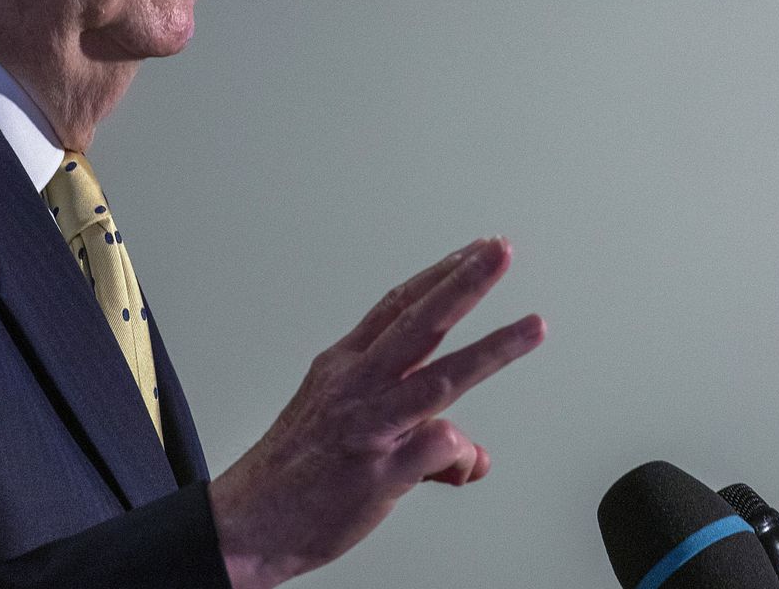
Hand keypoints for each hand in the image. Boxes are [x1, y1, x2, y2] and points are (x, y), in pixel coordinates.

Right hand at [208, 237, 546, 588]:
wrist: (244, 527)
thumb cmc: (291, 477)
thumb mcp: (344, 431)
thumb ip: (416, 433)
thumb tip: (470, 455)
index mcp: (342, 367)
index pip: (397, 306)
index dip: (439, 275)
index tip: (474, 251)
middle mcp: (355, 386)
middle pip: (419, 321)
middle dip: (465, 281)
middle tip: (500, 251)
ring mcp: (369, 427)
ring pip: (440, 377)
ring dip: (493, 349)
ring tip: (534, 327)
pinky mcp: (378, 471)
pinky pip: (437, 447)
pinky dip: (461, 455)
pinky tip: (464, 466)